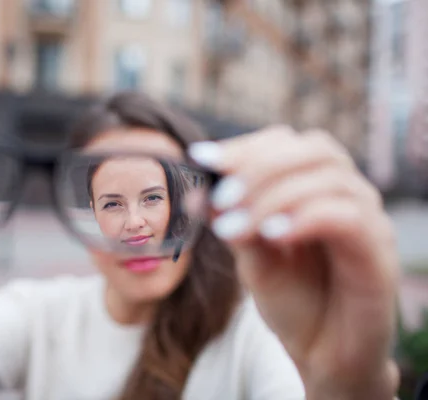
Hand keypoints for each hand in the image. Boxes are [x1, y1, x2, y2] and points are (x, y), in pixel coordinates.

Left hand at [189, 126, 398, 398]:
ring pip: (329, 178)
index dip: (244, 147)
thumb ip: (234, 222)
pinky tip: (272, 236)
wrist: (322, 356)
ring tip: (236, 225)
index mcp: (314, 188)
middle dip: (259, 167)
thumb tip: (200, 189)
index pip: (286, 143)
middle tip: (222, 198)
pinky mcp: (379, 253)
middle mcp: (347, 195)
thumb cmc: (291, 301)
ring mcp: (368, 220)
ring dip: (274, 195)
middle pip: (313, 149)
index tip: (201, 159)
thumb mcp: (252, 258)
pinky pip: (347, 216)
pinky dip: (304, 217)